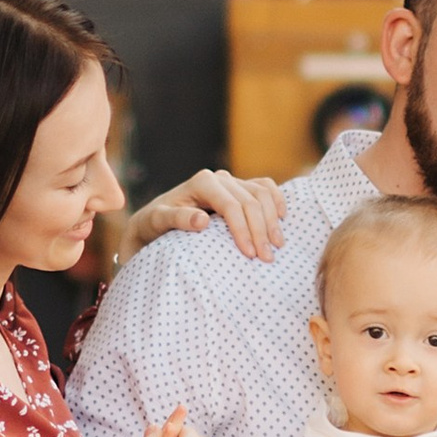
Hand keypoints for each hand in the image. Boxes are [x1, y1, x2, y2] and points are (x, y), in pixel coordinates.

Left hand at [120, 169, 286, 264]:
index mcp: (201, 183)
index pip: (232, 205)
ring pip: (263, 194)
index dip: (244, 230)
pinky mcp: (239, 188)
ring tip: (277, 245)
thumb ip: (178, 219)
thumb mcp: (158, 222)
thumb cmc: (154, 224)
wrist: (156, 221)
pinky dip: (277, 200)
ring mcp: (231, 182)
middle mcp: (219, 178)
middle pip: (251, 201)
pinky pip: (265, 188)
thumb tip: (203, 220)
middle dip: (261, 230)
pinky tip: (282, 218)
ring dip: (273, 220)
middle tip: (268, 258)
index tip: (249, 255)